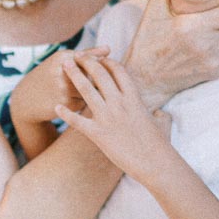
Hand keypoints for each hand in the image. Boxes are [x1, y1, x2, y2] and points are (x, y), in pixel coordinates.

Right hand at [9, 46, 109, 128]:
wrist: (26, 99)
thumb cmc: (49, 76)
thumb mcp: (63, 62)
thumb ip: (87, 55)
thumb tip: (109, 48)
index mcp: (64, 57)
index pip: (93, 61)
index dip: (100, 69)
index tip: (101, 74)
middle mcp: (63, 70)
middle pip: (94, 76)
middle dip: (97, 83)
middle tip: (95, 87)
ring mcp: (63, 88)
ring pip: (90, 91)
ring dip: (91, 94)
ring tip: (81, 93)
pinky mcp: (65, 104)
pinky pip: (84, 103)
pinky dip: (82, 103)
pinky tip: (72, 102)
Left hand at [55, 56, 172, 181]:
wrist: (156, 163)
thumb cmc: (160, 145)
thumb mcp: (162, 123)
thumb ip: (159, 114)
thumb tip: (158, 113)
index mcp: (134, 98)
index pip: (118, 71)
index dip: (107, 62)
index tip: (99, 58)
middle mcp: (119, 103)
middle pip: (100, 74)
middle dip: (87, 61)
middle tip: (77, 55)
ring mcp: (107, 118)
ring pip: (86, 90)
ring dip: (74, 75)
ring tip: (64, 65)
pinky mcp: (98, 134)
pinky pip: (78, 121)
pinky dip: (66, 114)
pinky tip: (56, 108)